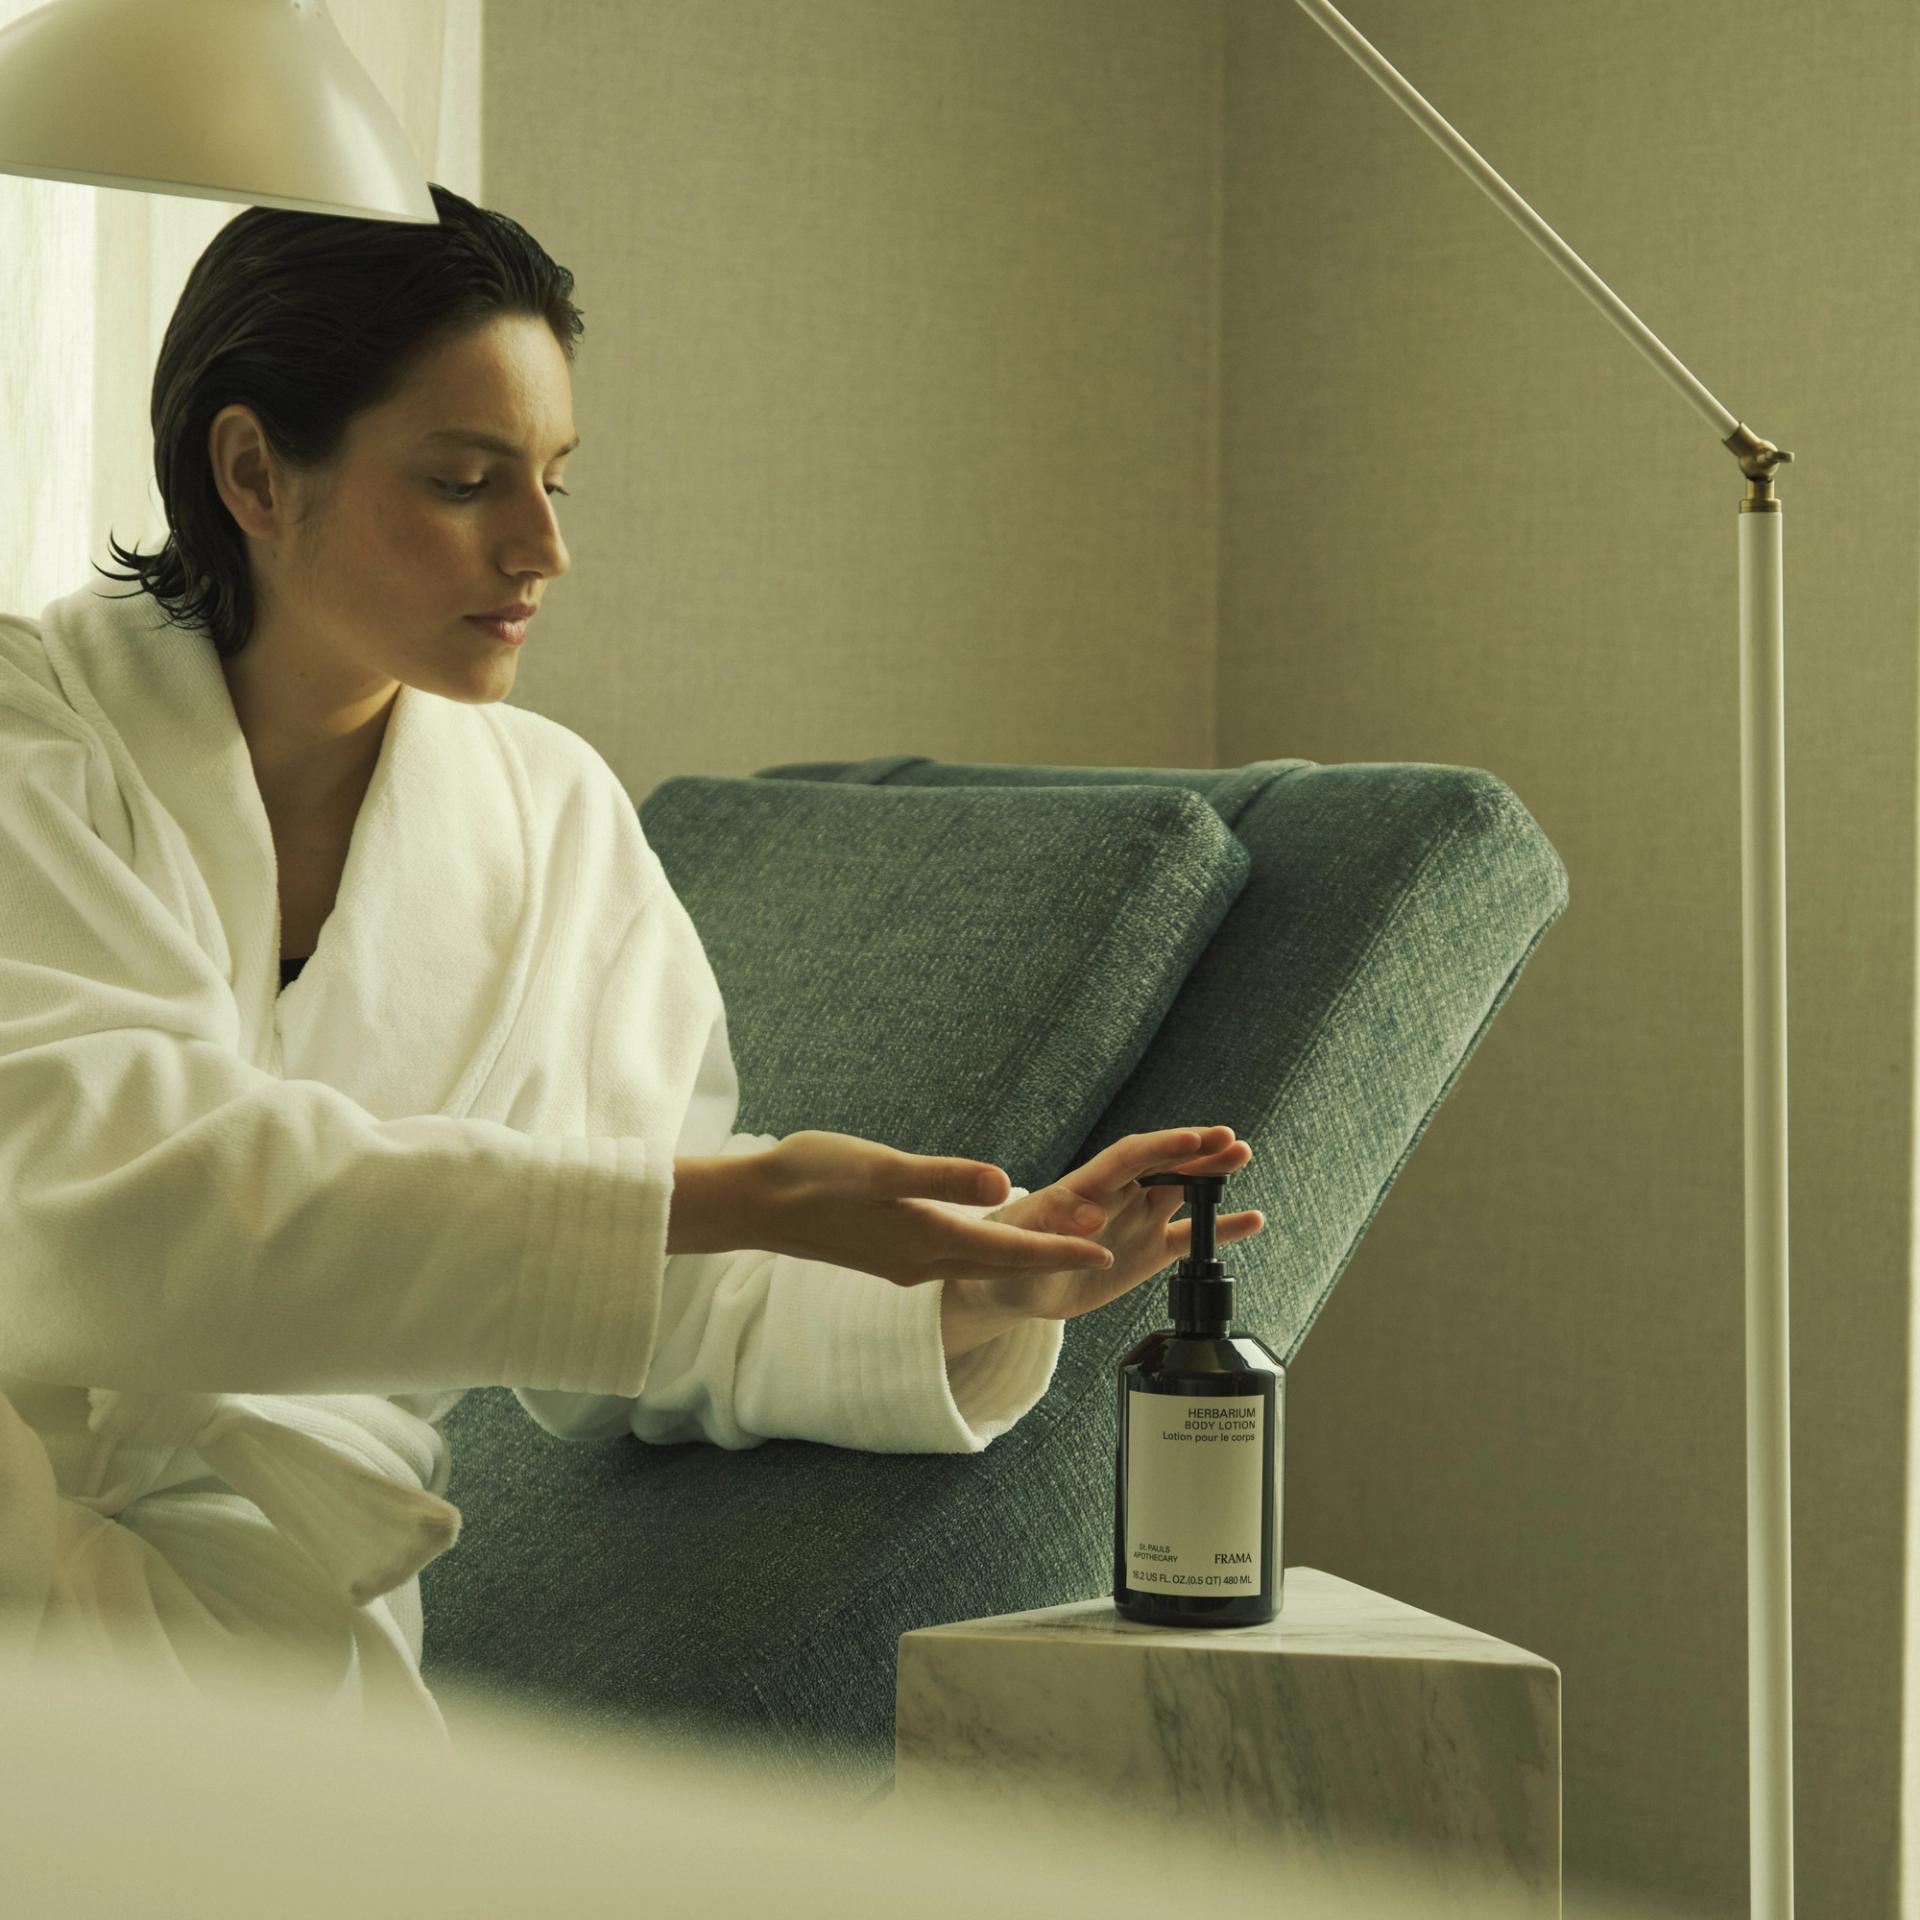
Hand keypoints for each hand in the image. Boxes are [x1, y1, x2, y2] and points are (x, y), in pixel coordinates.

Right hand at [752, 1128, 1123, 1288]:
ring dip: (1024, 1258)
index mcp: (928, 1240)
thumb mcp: (882, 1168)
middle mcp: (923, 1261)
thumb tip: (1002, 1182)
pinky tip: (993, 1243)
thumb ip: (944, 1178)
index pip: (1011, 1250)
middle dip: (1054, 1259)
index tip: (1105, 1253)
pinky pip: (956, 1261)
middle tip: (1105, 1252)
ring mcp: (906, 1262)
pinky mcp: (889, 1255)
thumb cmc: (814, 1177)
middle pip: (1004, 1265)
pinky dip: (989, 1254)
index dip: (1060, 1250)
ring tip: (1063, 1246)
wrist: (756, 1205)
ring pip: (981, 1266)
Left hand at [971, 1125, 1263, 1322]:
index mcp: (1085, 1186)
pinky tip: (1253, 1219)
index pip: (1128, 1157)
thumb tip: (1092, 1219)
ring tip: (1243, 1156)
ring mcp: (1136, 1220)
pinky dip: (1220, 1228)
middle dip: (1195, 1150)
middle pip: (1162, 1164)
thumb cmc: (1003, 1254)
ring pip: (1181, 1191)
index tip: (1192, 1140)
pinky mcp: (1147, 1250)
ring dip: (1211, 1175)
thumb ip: (1052, 1230)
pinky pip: (1190, 1237)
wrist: (1010, 1284)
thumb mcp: (1017, 1243)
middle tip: (1231, 1141)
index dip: (1161, 1147)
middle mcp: (1117, 1196)